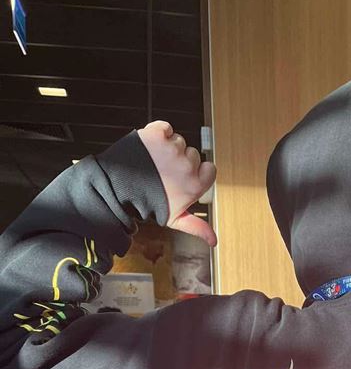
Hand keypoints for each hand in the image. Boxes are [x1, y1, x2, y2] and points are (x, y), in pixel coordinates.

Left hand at [137, 121, 216, 245]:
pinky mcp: (156, 135)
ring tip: (155, 161)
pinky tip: (151, 146)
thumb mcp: (175, 219)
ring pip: (178, 141)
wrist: (119, 189)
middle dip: (181, 161)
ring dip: (168, 148)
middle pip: (193, 154)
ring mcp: (171, 149)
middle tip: (165, 172)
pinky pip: (165, 127)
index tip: (186, 175)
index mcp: (194, 185)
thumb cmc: (148, 205)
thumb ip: (197, 227)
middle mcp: (186, 166)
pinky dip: (159, 132)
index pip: (210, 169)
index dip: (199, 171)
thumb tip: (214, 241)